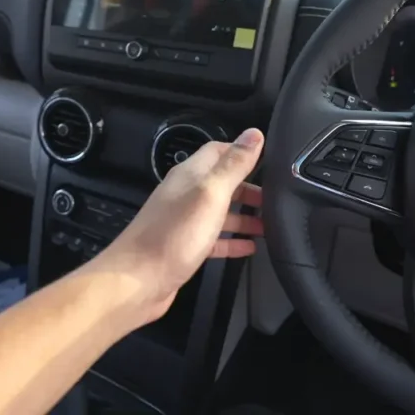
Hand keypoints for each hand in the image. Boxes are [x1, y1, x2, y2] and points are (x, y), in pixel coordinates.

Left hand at [95, 128, 264, 322]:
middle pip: (221, 182)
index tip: (271, 161)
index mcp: (189, 175)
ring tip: (271, 224)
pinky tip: (250, 247)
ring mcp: (184, 222)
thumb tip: (254, 134)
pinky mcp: (185, 248)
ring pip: (219, 212)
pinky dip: (233, 240)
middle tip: (276, 198)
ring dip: (244, 215)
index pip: (218, 151)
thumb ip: (233, 165)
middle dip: (249, 187)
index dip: (243, 151)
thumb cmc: (174, 235)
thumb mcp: (210, 193)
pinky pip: (214, 238)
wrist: (137, 281)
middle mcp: (185, 194)